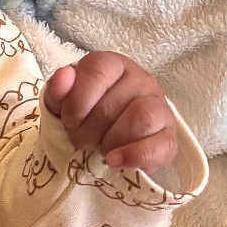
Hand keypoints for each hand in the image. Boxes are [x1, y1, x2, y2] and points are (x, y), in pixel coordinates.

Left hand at [41, 51, 176, 174]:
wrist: (105, 144)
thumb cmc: (83, 118)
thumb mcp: (61, 104)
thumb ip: (57, 91)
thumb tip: (63, 76)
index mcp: (113, 65)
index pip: (97, 71)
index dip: (77, 102)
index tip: (68, 120)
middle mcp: (141, 80)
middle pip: (113, 104)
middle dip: (87, 131)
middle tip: (80, 141)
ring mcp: (159, 106)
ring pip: (141, 118)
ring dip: (111, 141)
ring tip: (100, 150)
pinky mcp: (169, 137)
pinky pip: (159, 146)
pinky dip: (134, 156)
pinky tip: (115, 161)